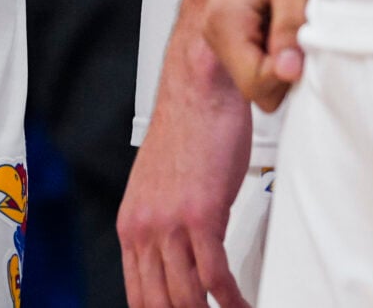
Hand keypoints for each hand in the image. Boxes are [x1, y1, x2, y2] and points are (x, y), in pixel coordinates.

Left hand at [119, 29, 254, 307]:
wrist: (198, 87)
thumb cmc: (189, 129)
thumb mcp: (164, 186)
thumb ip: (165, 223)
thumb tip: (182, 255)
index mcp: (131, 223)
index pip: (138, 294)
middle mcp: (144, 226)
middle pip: (159, 302)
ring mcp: (170, 223)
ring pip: (186, 296)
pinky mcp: (200, 215)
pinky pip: (215, 276)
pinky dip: (232, 300)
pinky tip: (242, 305)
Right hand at [202, 0, 318, 112]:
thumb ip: (290, 26)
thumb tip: (289, 72)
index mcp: (224, 21)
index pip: (257, 86)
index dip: (290, 76)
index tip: (312, 45)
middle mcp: (217, 32)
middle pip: (259, 87)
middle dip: (291, 69)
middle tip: (310, 27)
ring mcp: (227, 32)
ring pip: (263, 74)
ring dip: (290, 56)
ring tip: (302, 15)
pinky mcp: (240, 27)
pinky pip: (265, 57)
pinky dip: (286, 46)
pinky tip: (295, 15)